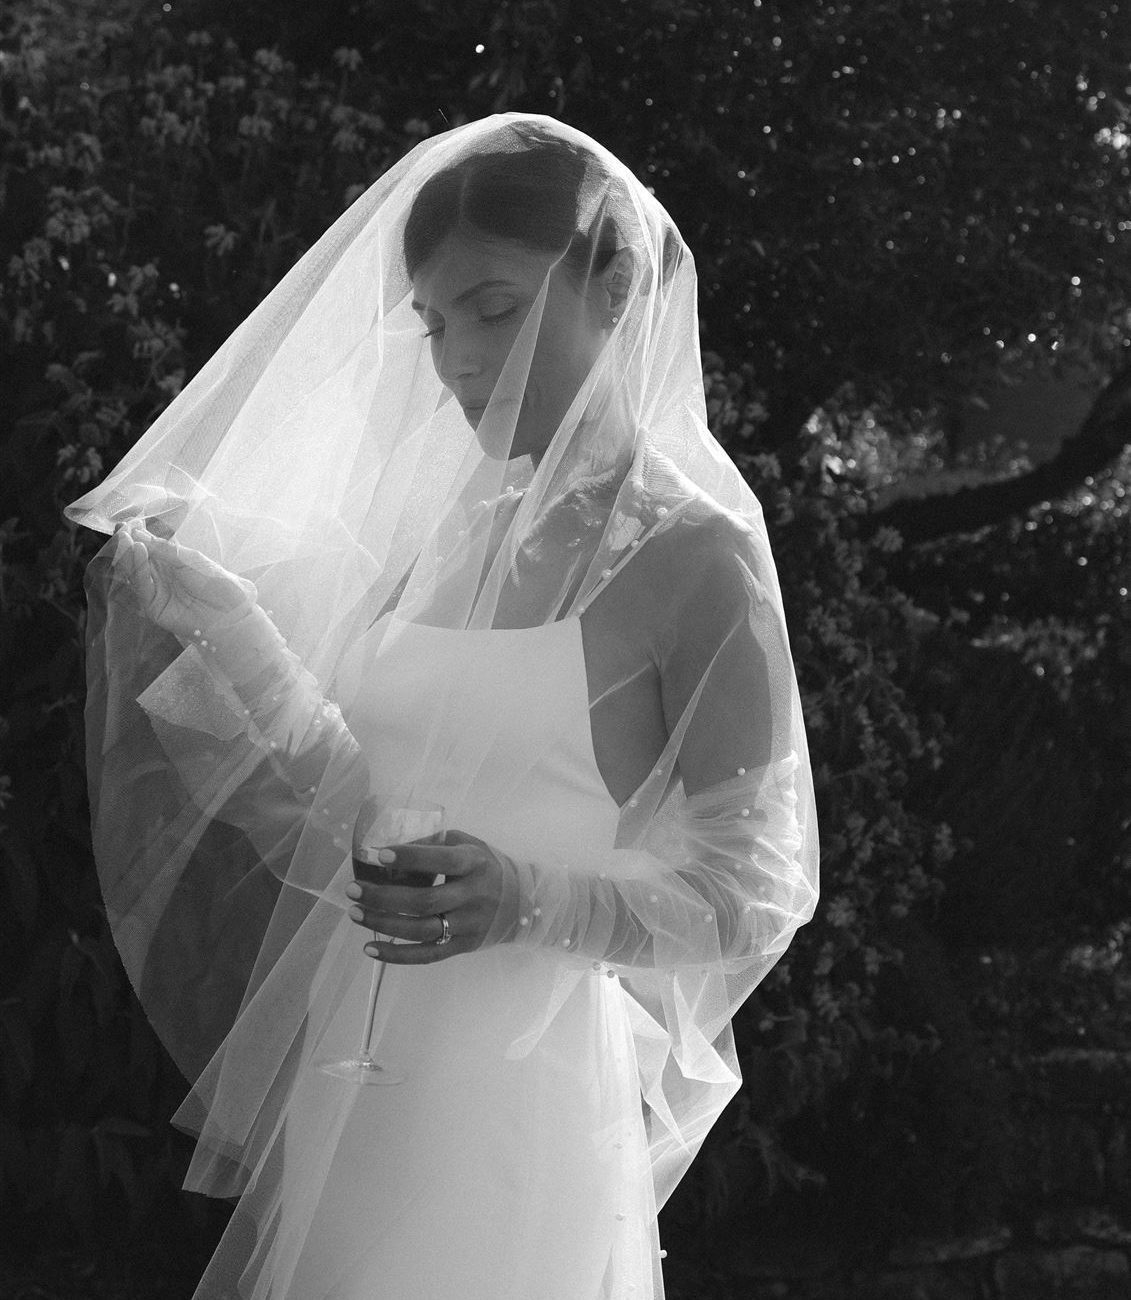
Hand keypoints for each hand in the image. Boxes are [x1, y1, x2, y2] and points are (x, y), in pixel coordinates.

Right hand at [111, 524, 256, 640]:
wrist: (229, 612)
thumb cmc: (216, 582)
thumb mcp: (191, 559)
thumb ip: (165, 549)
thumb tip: (138, 533)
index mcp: (170, 560)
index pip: (148, 546)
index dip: (137, 534)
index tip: (127, 522)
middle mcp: (160, 574)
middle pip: (138, 558)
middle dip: (128, 543)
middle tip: (121, 529)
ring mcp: (155, 590)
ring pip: (136, 572)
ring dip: (129, 554)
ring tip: (125, 538)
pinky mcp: (153, 607)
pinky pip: (143, 586)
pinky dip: (139, 570)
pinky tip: (138, 553)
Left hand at [344, 830, 508, 964]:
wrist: (524, 902)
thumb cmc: (487, 867)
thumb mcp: (470, 845)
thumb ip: (437, 844)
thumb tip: (393, 847)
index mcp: (475, 863)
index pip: (441, 860)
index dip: (410, 857)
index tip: (379, 854)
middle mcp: (473, 896)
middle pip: (424, 901)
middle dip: (384, 897)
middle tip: (353, 890)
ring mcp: (468, 925)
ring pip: (421, 930)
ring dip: (383, 924)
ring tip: (355, 914)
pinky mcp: (462, 946)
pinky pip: (427, 955)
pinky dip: (396, 955)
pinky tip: (370, 949)